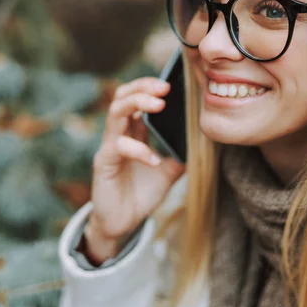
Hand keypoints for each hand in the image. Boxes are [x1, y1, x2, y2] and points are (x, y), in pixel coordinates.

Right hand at [87, 77, 185, 261]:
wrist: (121, 223)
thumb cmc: (141, 194)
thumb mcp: (168, 172)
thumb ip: (180, 155)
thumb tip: (202, 142)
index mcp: (133, 133)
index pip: (136, 98)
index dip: (149, 87)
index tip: (171, 83)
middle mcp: (119, 135)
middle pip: (122, 97)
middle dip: (142, 87)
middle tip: (164, 87)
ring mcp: (109, 147)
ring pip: (116, 113)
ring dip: (137, 104)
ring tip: (159, 105)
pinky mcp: (104, 163)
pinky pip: (118, 148)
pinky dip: (139, 150)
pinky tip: (154, 160)